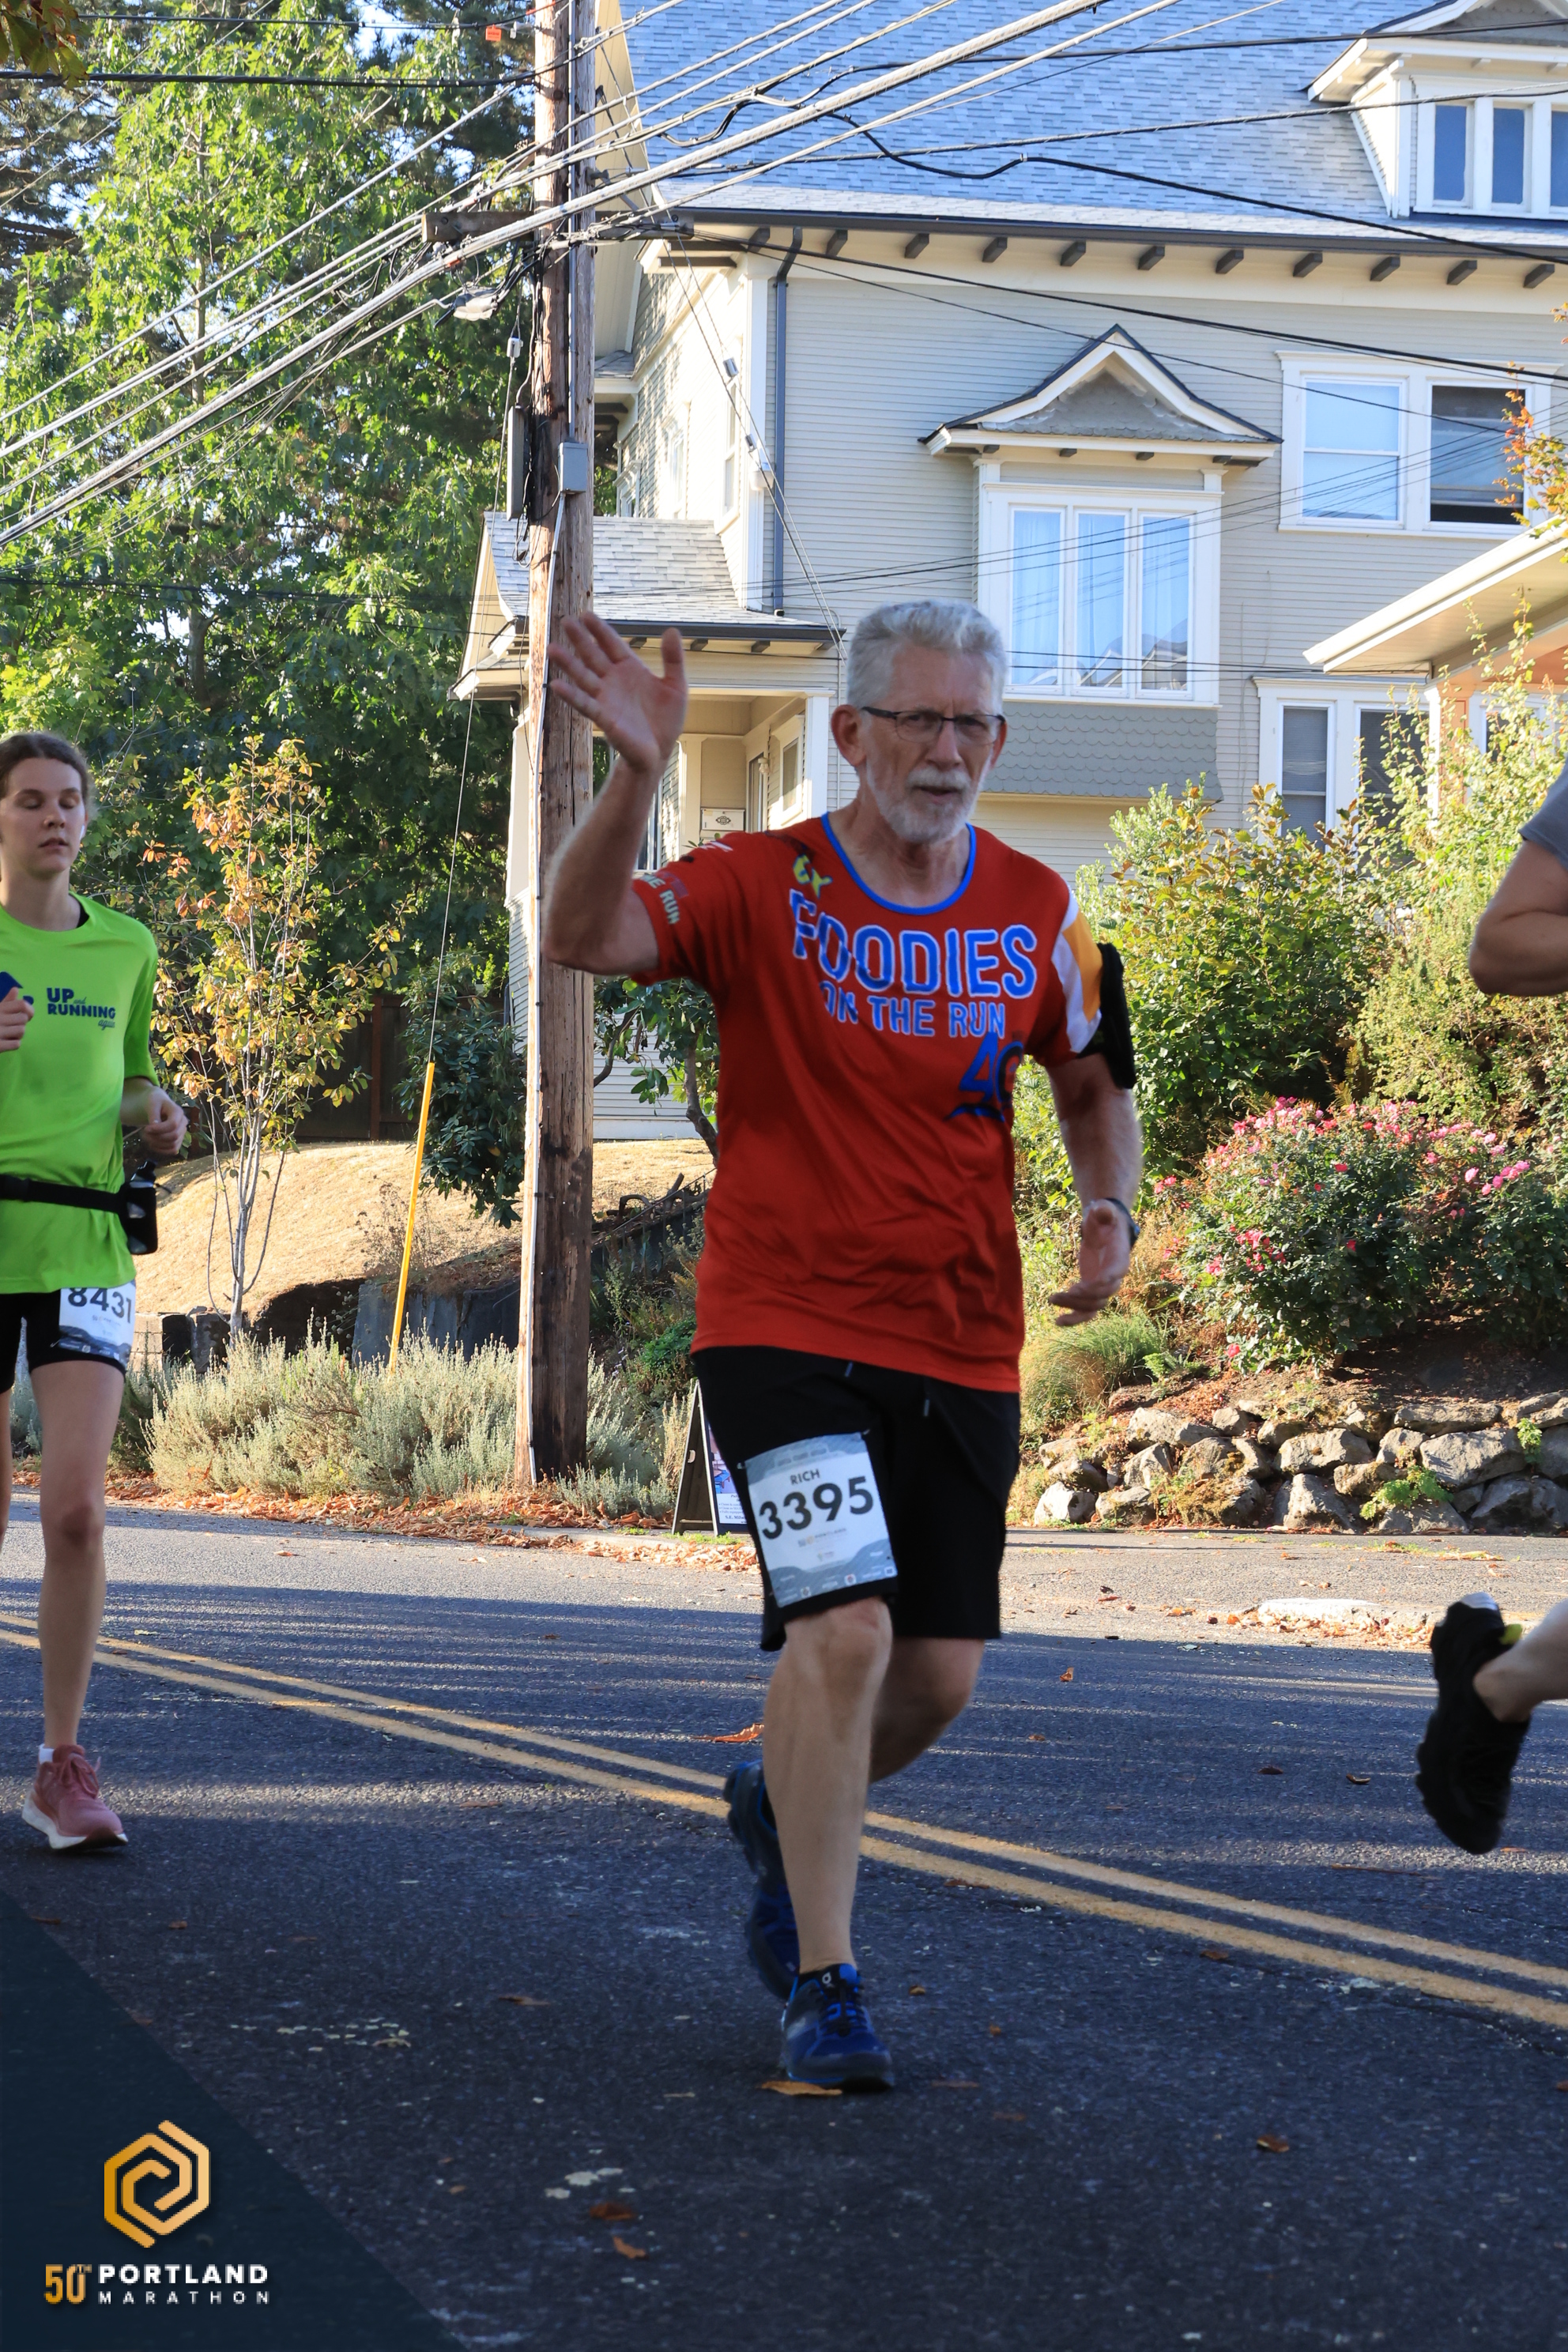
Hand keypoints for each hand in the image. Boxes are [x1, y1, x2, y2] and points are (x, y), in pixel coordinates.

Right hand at [0, 984, 30, 1051]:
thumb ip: (6, 1001)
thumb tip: (16, 989)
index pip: (22, 1004)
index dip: (29, 1010)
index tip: (27, 1015)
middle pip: (23, 1019)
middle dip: (21, 1023)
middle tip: (13, 1026)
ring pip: (21, 1031)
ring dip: (17, 1034)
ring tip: (9, 1034)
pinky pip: (16, 1044)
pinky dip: (13, 1044)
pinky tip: (6, 1042)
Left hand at [137, 1088, 186, 1157]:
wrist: (159, 1105)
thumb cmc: (155, 1102)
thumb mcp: (152, 1104)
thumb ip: (153, 1114)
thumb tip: (154, 1126)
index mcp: (178, 1112)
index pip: (173, 1125)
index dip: (159, 1129)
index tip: (146, 1128)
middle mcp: (183, 1123)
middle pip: (173, 1136)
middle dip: (157, 1137)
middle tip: (144, 1134)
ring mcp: (182, 1132)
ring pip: (173, 1145)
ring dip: (157, 1144)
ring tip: (146, 1138)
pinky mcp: (178, 1140)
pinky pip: (173, 1150)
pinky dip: (161, 1150)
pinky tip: (152, 1144)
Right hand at [547, 615, 686, 779]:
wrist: (660, 751)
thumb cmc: (666, 720)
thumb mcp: (676, 686)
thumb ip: (673, 660)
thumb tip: (672, 630)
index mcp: (630, 669)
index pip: (612, 644)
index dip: (600, 630)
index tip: (586, 615)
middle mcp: (614, 680)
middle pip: (593, 655)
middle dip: (580, 639)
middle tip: (565, 621)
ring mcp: (606, 698)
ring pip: (584, 676)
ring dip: (568, 663)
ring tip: (552, 649)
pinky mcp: (604, 717)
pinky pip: (585, 704)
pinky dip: (571, 695)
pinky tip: (556, 685)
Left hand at [1049, 1201, 1131, 1326]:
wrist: (1106, 1229)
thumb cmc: (1104, 1219)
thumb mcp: (1103, 1211)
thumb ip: (1103, 1211)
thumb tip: (1102, 1209)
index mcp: (1119, 1260)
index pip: (1112, 1277)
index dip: (1097, 1286)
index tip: (1077, 1288)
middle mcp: (1114, 1278)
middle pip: (1101, 1297)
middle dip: (1080, 1299)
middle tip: (1057, 1295)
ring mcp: (1103, 1287)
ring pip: (1093, 1307)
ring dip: (1073, 1307)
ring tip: (1051, 1299)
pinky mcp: (1092, 1291)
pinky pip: (1087, 1311)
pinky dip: (1074, 1319)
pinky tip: (1057, 1321)